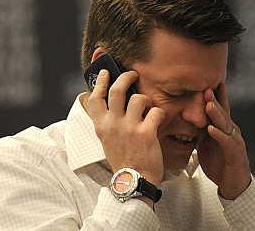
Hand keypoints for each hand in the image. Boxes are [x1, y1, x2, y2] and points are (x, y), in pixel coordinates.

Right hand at [86, 69, 165, 185]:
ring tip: (148, 107)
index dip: (100, 82)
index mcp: (101, 126)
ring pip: (138, 98)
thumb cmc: (123, 160)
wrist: (134, 182)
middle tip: (133, 74)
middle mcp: (113, 124)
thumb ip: (107, 122)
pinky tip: (158, 120)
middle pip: (117, 89)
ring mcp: (129, 128)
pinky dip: (159, 113)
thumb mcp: (107, 140)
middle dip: (126, 76)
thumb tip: (109, 104)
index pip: (95, 98)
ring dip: (146, 100)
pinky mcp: (146, 133)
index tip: (105, 72)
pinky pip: (155, 111)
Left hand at [197, 83, 250, 199]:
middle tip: (206, 88)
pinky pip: (227, 142)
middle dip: (214, 100)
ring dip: (216, 114)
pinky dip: (219, 135)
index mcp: (223, 127)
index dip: (214, 96)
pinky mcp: (235, 153)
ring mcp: (234, 141)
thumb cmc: (219, 162)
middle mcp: (231, 130)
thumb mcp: (206, 143)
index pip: (219, 108)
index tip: (206, 83)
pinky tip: (211, 129)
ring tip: (208, 104)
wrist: (233, 184)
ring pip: (225, 124)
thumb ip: (199, 130)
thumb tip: (185, 119)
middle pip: (222, 112)